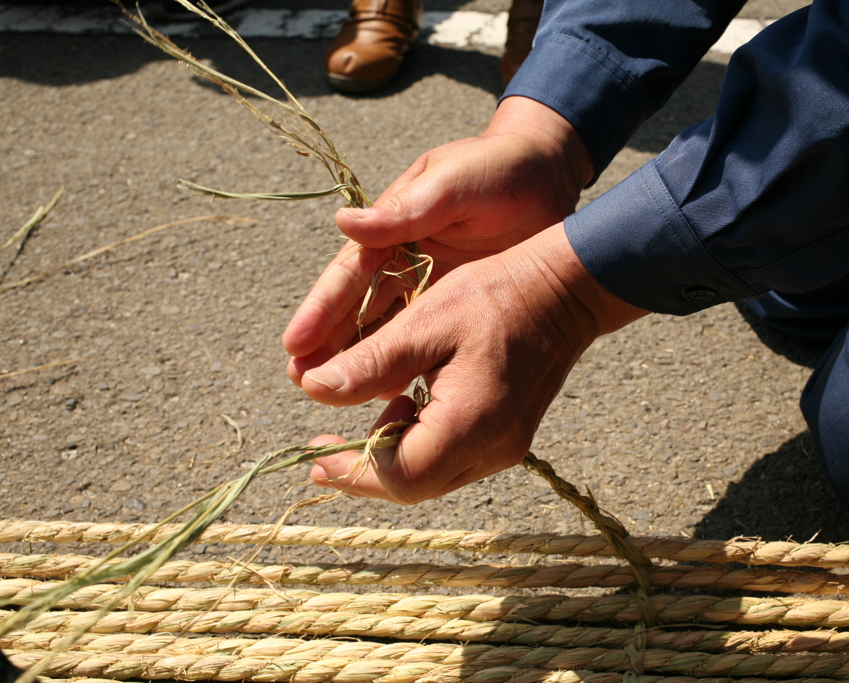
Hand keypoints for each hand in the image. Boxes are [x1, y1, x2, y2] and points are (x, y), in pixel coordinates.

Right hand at [282, 97, 593, 363]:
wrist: (552, 177)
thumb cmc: (498, 169)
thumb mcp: (454, 182)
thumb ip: (407, 209)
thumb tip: (345, 222)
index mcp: (393, 227)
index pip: (349, 272)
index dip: (321, 308)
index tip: (296, 343)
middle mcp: (404, 261)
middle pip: (359, 308)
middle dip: (329, 345)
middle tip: (300, 381)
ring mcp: (431, 286)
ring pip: (389, 330)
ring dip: (361, 361)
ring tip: (334, 396)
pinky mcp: (461, 305)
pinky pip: (428, 341)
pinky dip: (408, 365)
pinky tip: (391, 393)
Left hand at [301, 225, 646, 503]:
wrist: (567, 290)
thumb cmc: (496, 295)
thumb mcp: (426, 320)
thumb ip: (371, 362)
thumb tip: (313, 389)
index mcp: (471, 423)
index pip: (400, 476)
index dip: (350, 469)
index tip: (314, 449)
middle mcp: (493, 449)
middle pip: (414, 487)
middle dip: (364, 470)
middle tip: (324, 444)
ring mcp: (506, 448)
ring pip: (432, 477)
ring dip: (392, 456)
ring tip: (371, 410)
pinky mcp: (509, 438)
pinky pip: (452, 459)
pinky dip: (420, 443)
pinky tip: (408, 404)